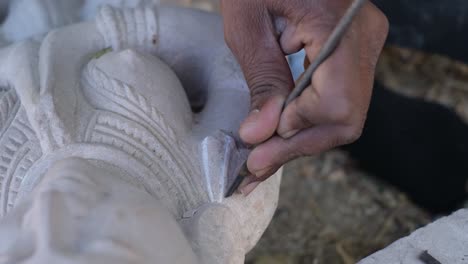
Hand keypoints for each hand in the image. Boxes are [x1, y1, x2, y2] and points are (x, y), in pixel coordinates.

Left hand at [221, 0, 387, 193]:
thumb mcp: (247, 23)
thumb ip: (262, 80)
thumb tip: (261, 134)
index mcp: (341, 28)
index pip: (336, 104)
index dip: (297, 130)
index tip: (257, 144)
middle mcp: (364, 41)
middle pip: (344, 119)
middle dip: (297, 146)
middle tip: (255, 165)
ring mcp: (361, 49)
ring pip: (342, 116)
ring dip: (299, 140)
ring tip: (261, 158)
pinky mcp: (349, 55)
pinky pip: (335, 101)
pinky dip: (305, 122)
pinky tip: (278, 135)